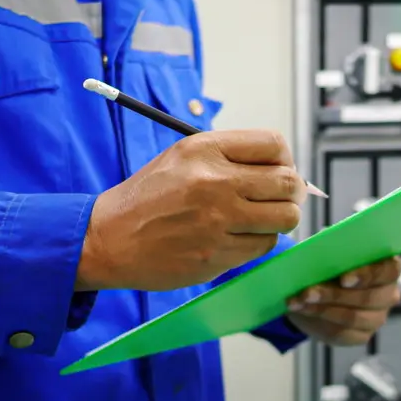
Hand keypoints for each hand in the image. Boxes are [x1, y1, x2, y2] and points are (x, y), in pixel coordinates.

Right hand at [76, 129, 305, 290]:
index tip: (280, 170)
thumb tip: (283, 170)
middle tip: (282, 198)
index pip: (274, 145)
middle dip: (292, 192)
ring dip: (279, 220)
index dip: (285, 159)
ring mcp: (217, 221)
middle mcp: (214, 182)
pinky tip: (238, 237)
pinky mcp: (217, 255)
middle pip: (287, 183)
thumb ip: (230, 157)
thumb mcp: (182, 158)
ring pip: (284, 218)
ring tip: (260, 219)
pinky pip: (263, 246)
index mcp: (204, 150)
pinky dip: (258, 242)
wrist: (108, 238)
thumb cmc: (148, 197)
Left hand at [285, 257, 400, 345]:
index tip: (343, 279)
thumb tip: (317, 253)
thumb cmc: (330, 267)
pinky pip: (342, 332)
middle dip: (335, 295)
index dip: (367, 275)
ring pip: (353, 317)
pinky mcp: (362, 335)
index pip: (390, 271)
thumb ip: (333, 253)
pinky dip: (318, 319)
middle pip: (369, 298)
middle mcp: (388, 294)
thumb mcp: (331, 255)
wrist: (319, 294)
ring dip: (322, 308)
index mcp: (388, 268)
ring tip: (300, 300)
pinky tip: (301, 309)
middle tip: (308, 292)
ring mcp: (377, 317)